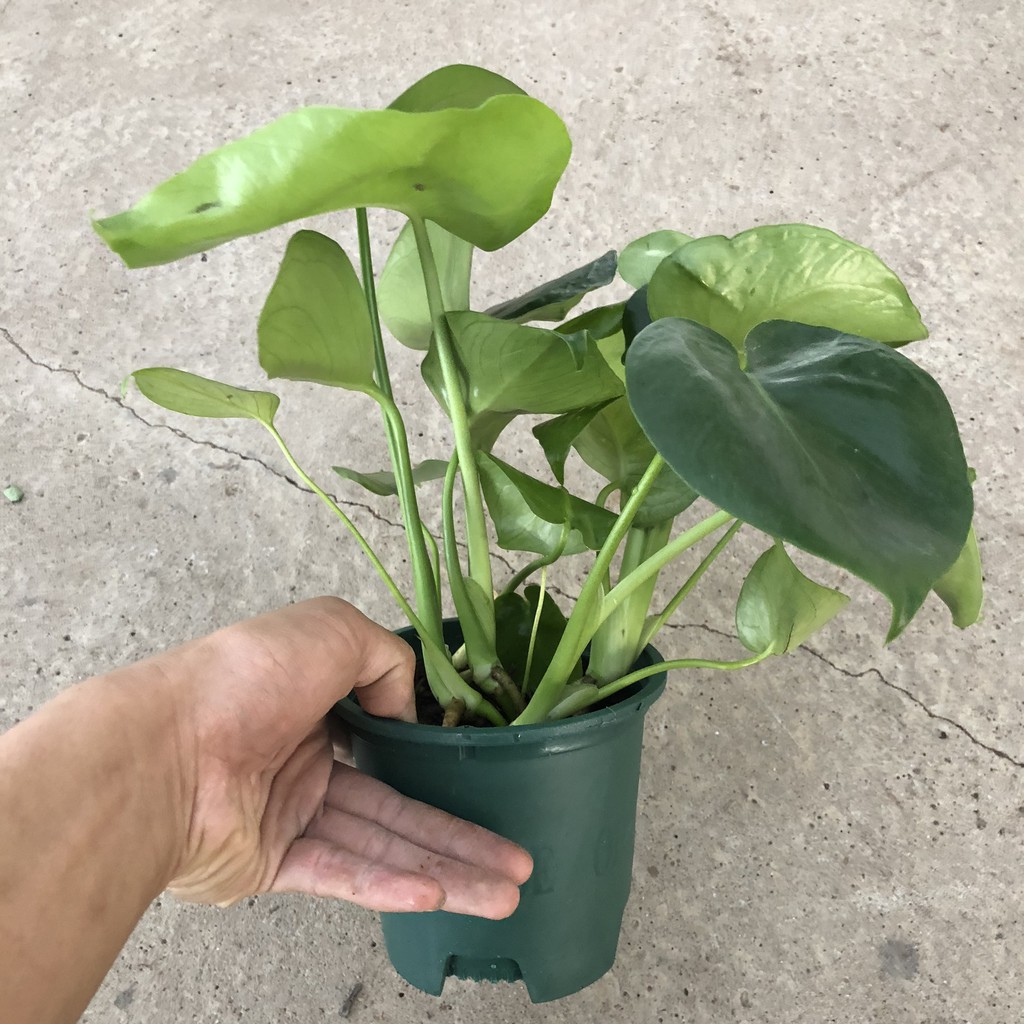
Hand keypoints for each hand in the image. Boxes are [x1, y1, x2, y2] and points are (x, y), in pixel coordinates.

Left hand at [162, 597, 530, 916]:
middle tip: (518, 864)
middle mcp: (305, 759)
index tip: (486, 778)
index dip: (440, 761)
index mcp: (314, 701)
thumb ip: (385, 660)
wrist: (165, 750)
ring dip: (445, 871)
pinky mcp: (271, 863)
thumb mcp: (331, 630)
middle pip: (399, 804)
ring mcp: (289, 814)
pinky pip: (340, 875)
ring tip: (505, 895)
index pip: (390, 737)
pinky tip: (437, 896)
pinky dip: (388, 887)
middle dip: (462, 836)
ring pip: (381, 845)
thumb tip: (405, 708)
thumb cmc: (247, 678)